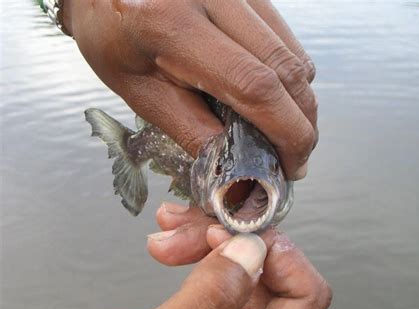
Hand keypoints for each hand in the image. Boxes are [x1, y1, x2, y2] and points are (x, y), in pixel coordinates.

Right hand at [62, 203, 331, 308]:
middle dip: (230, 238)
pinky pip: (221, 268)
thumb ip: (207, 301)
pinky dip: (197, 247)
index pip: (306, 296)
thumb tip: (250, 249)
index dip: (277, 255)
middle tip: (191, 227)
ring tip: (171, 229)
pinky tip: (171, 242)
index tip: (233, 235)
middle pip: (275, 271)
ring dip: (207, 236)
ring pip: (245, 262)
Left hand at [63, 0, 317, 179]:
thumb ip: (192, 129)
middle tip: (296, 157)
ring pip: (294, 54)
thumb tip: (238, 168)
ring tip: (285, 131)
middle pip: (287, 69)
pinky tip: (275, 96)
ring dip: (299, 102)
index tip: (291, 166)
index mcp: (172, 24)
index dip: (285, 132)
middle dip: (302, 123)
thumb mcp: (140, 92)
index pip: (254, 85)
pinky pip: (286, 38)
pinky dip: (290, 76)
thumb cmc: (112, 38)